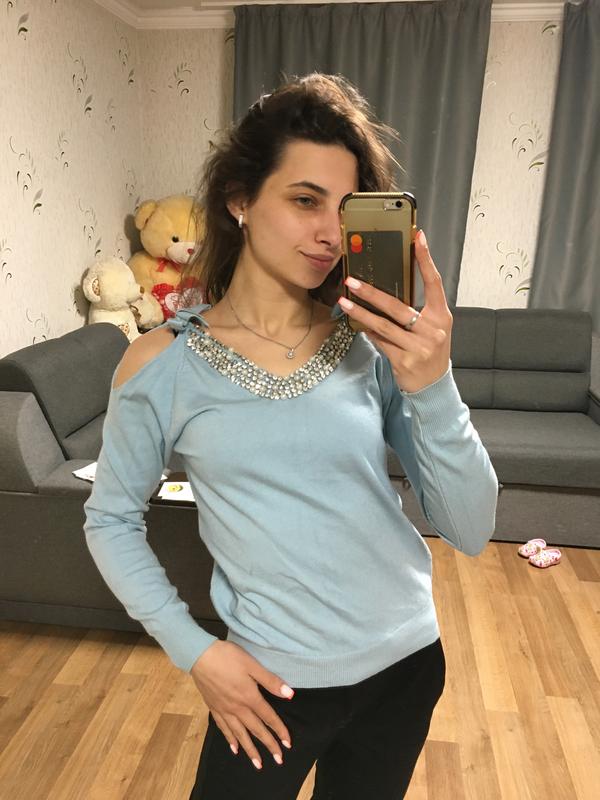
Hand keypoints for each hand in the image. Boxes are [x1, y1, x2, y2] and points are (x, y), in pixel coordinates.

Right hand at [190, 640, 293, 769]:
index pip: (268, 717)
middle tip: (278, 760)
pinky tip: (234, 748)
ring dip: (250, 749)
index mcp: (249, 697)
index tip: (288, 744)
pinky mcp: (213, 708)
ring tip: (258, 764)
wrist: (200, 656)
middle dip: (268, 745)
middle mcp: (237, 708)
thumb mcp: (252, 664)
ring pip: (240, 734)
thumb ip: (270, 681)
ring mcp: (224, 710)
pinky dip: (230, 739)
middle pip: (256, 730)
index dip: (280, 730)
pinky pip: (223, 728)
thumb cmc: (228, 657)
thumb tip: (289, 695)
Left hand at [339, 229, 451, 393]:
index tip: (418, 238)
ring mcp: (419, 347)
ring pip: (384, 325)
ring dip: (361, 312)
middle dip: (372, 292)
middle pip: (398, 306)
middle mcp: (432, 330)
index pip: (434, 282)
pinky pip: (381, 341)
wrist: (433, 386)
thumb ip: (419, 311)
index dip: (426, 259)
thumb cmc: (430, 351)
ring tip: (344, 301)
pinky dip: (369, 332)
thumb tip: (388, 290)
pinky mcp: (404, 361)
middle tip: (352, 280)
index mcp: (442, 316)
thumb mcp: (432, 329)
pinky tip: (359, 325)